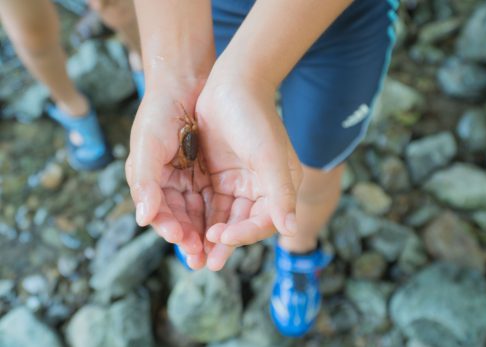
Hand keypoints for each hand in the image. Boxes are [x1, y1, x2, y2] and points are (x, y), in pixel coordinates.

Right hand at [126, 80, 211, 269]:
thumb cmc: (159, 113)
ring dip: (205, 233)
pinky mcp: (207, 174)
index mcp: (149, 181)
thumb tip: (143, 219)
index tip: (182, 239)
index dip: (169, 227)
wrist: (184, 84)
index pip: (158, 212)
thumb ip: (145, 181)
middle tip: (200, 259)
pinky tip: (227, 229)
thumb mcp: (148, 144)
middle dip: (189, 239)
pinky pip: (213, 199)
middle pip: (179, 218)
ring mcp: (188, 180)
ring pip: (197, 213)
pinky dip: (218, 214)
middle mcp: (167, 184)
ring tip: (215, 253)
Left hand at [196, 71, 302, 270]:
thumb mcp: (268, 157)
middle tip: (206, 263)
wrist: (232, 85)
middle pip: (243, 224)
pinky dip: (201, 218)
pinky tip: (189, 232)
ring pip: (225, 218)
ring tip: (195, 255)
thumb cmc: (255, 118)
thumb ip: (280, 194)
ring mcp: (239, 183)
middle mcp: (262, 189)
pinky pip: (210, 204)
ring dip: (211, 236)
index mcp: (280, 187)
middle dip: (225, 242)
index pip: (264, 221)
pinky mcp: (220, 176)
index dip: (245, 233)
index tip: (221, 237)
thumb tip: (291, 229)